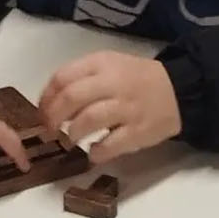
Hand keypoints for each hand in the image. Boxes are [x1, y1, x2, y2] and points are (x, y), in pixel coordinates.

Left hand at [39, 52, 181, 164]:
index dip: (46, 98)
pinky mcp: (138, 131)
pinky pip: (111, 145)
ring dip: (73, 133)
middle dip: (53, 117)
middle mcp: (113, 83)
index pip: (63, 77)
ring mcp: (126, 108)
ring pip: (89, 119)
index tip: (41, 113)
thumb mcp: (108, 67)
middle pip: (71, 98)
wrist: (177, 91)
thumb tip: (50, 102)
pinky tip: (93, 153)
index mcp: (101, 64)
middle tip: (50, 130)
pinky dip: (96, 152)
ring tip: (71, 140)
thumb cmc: (135, 81)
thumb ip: (81, 79)